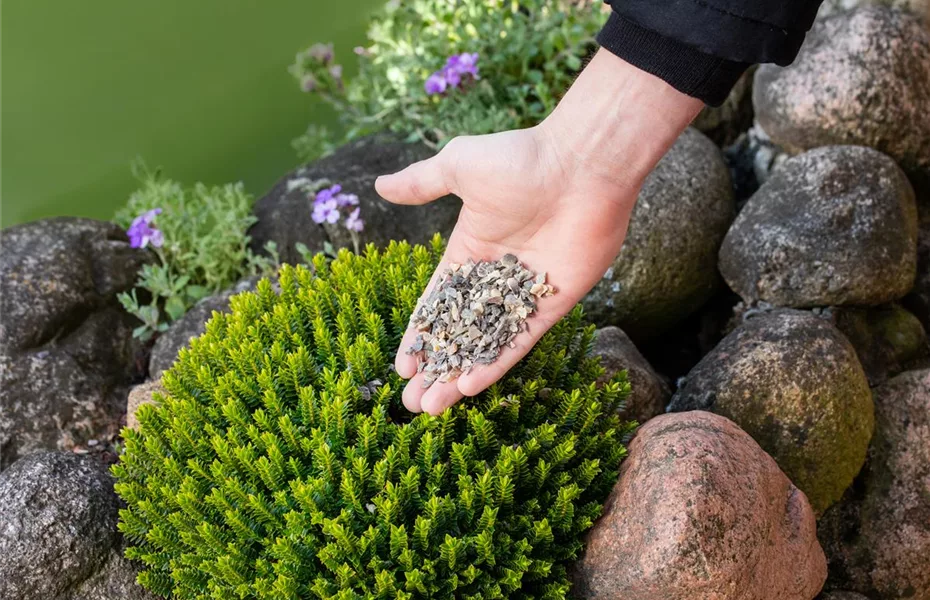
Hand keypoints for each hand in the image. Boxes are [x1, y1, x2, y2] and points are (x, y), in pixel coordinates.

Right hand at [375, 50, 702, 414]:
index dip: (420, 336)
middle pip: (459, 334)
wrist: (583, 165)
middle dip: (435, 368)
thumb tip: (380, 184)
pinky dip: (496, 365)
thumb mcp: (459, 166)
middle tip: (411, 403)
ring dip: (459, 377)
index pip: (438, 304)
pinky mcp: (554, 305)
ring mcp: (526, 294)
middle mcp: (496, 278)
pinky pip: (521, 343)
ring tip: (431, 409)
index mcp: (470, 250)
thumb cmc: (521, 160)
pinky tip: (469, 389)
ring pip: (486, 346)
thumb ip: (421, 182)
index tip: (401, 366)